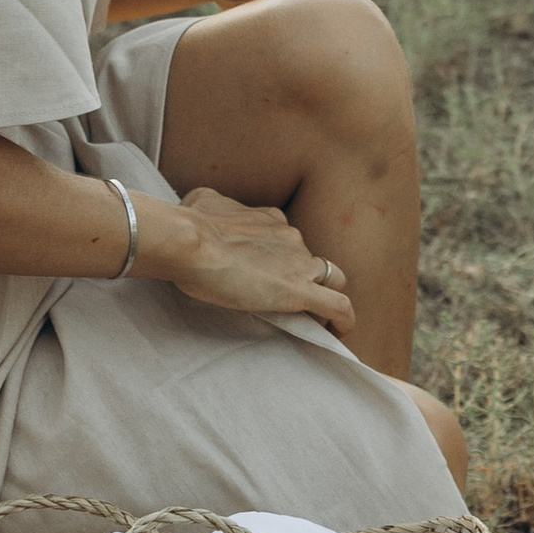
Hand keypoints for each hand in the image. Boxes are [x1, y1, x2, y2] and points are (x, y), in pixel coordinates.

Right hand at [165, 185, 355, 332]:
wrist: (191, 242)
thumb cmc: (190, 223)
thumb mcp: (202, 201)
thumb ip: (212, 205)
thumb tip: (202, 208)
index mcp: (271, 220)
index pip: (288, 241)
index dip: (284, 259)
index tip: (270, 274)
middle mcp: (290, 237)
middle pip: (310, 260)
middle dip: (301, 278)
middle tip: (281, 300)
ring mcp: (299, 264)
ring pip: (330, 278)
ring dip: (323, 295)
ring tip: (310, 318)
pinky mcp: (299, 291)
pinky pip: (337, 305)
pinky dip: (343, 319)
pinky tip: (340, 331)